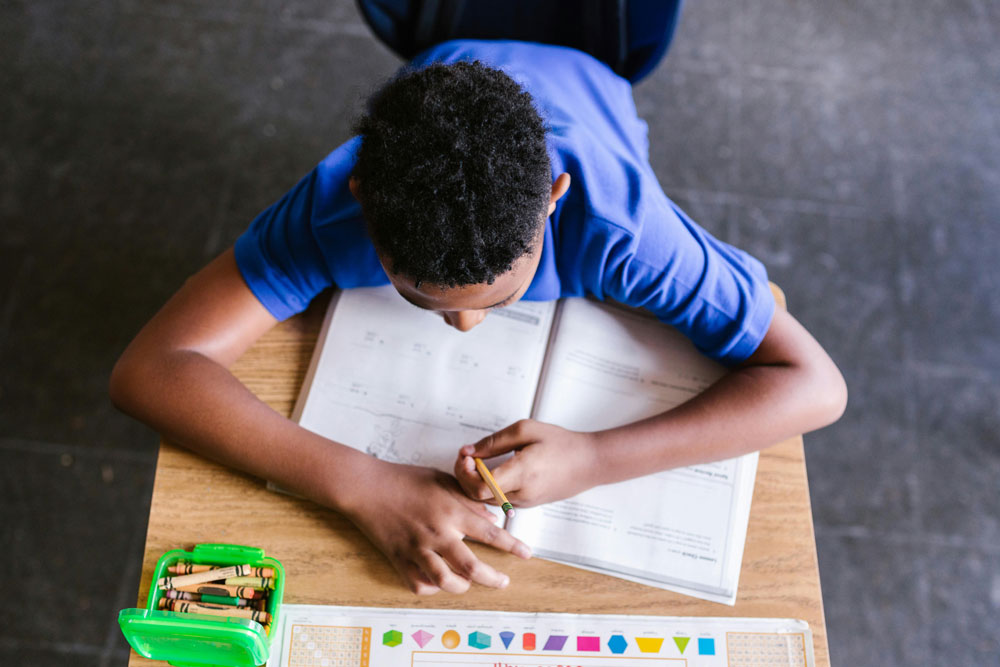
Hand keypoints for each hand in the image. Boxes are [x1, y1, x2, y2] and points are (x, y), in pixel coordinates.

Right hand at [341, 458, 531, 594]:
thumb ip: (467, 499)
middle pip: (472, 568)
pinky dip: (432, 587)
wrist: (366, 487)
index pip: (490, 534)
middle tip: (502, 581)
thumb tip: (489, 514)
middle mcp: (437, 534)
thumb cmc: (403, 479)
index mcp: (451, 512)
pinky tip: (438, 581)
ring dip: (462, 587)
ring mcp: (417, 549)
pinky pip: (419, 584)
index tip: (526, 554)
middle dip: (493, 579)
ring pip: (447, 582)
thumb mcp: (442, 481)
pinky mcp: (399, 559)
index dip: (512, 546)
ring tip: (468, 583)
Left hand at [454, 419, 600, 507]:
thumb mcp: (526, 430)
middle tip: (468, 456)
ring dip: (475, 483)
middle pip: (478, 497)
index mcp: (522, 473)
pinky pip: (498, 500)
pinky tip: (489, 471)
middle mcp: (522, 494)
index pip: (481, 486)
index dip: (466, 472)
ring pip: (486, 501)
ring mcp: (524, 503)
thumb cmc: (561, 443)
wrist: (589, 463)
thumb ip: (495, 441)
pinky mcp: (526, 504)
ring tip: (478, 462)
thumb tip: (469, 451)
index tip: (467, 455)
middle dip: (465, 477)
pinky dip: (486, 488)